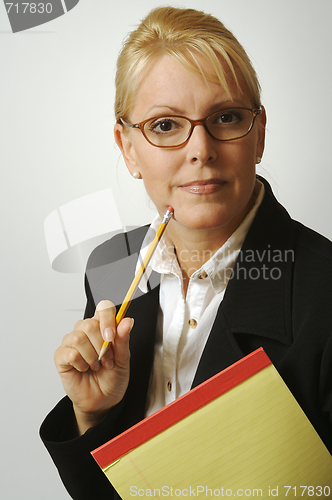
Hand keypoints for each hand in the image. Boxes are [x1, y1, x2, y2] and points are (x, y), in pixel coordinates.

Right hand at [54, 300, 132, 434]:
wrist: (103, 400)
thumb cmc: (113, 378)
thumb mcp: (124, 359)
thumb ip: (123, 339)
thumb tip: (127, 321)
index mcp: (102, 327)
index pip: (103, 308)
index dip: (107, 319)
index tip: (112, 335)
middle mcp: (85, 331)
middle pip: (90, 323)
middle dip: (102, 346)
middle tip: (107, 360)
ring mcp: (71, 342)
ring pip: (78, 337)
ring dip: (92, 356)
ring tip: (97, 366)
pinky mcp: (61, 356)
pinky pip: (70, 353)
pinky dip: (81, 364)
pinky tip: (84, 369)